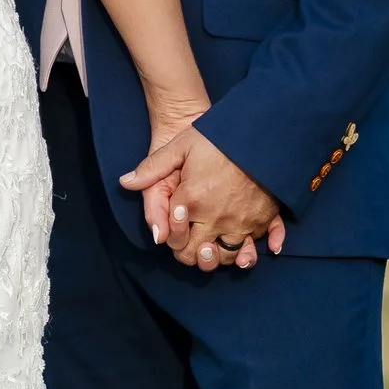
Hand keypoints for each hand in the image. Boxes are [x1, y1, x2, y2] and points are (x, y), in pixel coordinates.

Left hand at [122, 123, 285, 272]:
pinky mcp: (262, 220)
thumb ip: (151, 168)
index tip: (176, 227)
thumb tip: (125, 182)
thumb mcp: (180, 146)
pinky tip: (246, 253)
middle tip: (190, 243)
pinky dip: (250, 252)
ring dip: (217, 257)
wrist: (257, 131)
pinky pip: (256, 245)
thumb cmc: (217, 137)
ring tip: (212, 246)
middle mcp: (215, 218)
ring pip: (225, 257)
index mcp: (191, 201)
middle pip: (197, 255)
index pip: (173, 239)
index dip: (171, 238)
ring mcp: (241, 221)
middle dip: (190, 254)